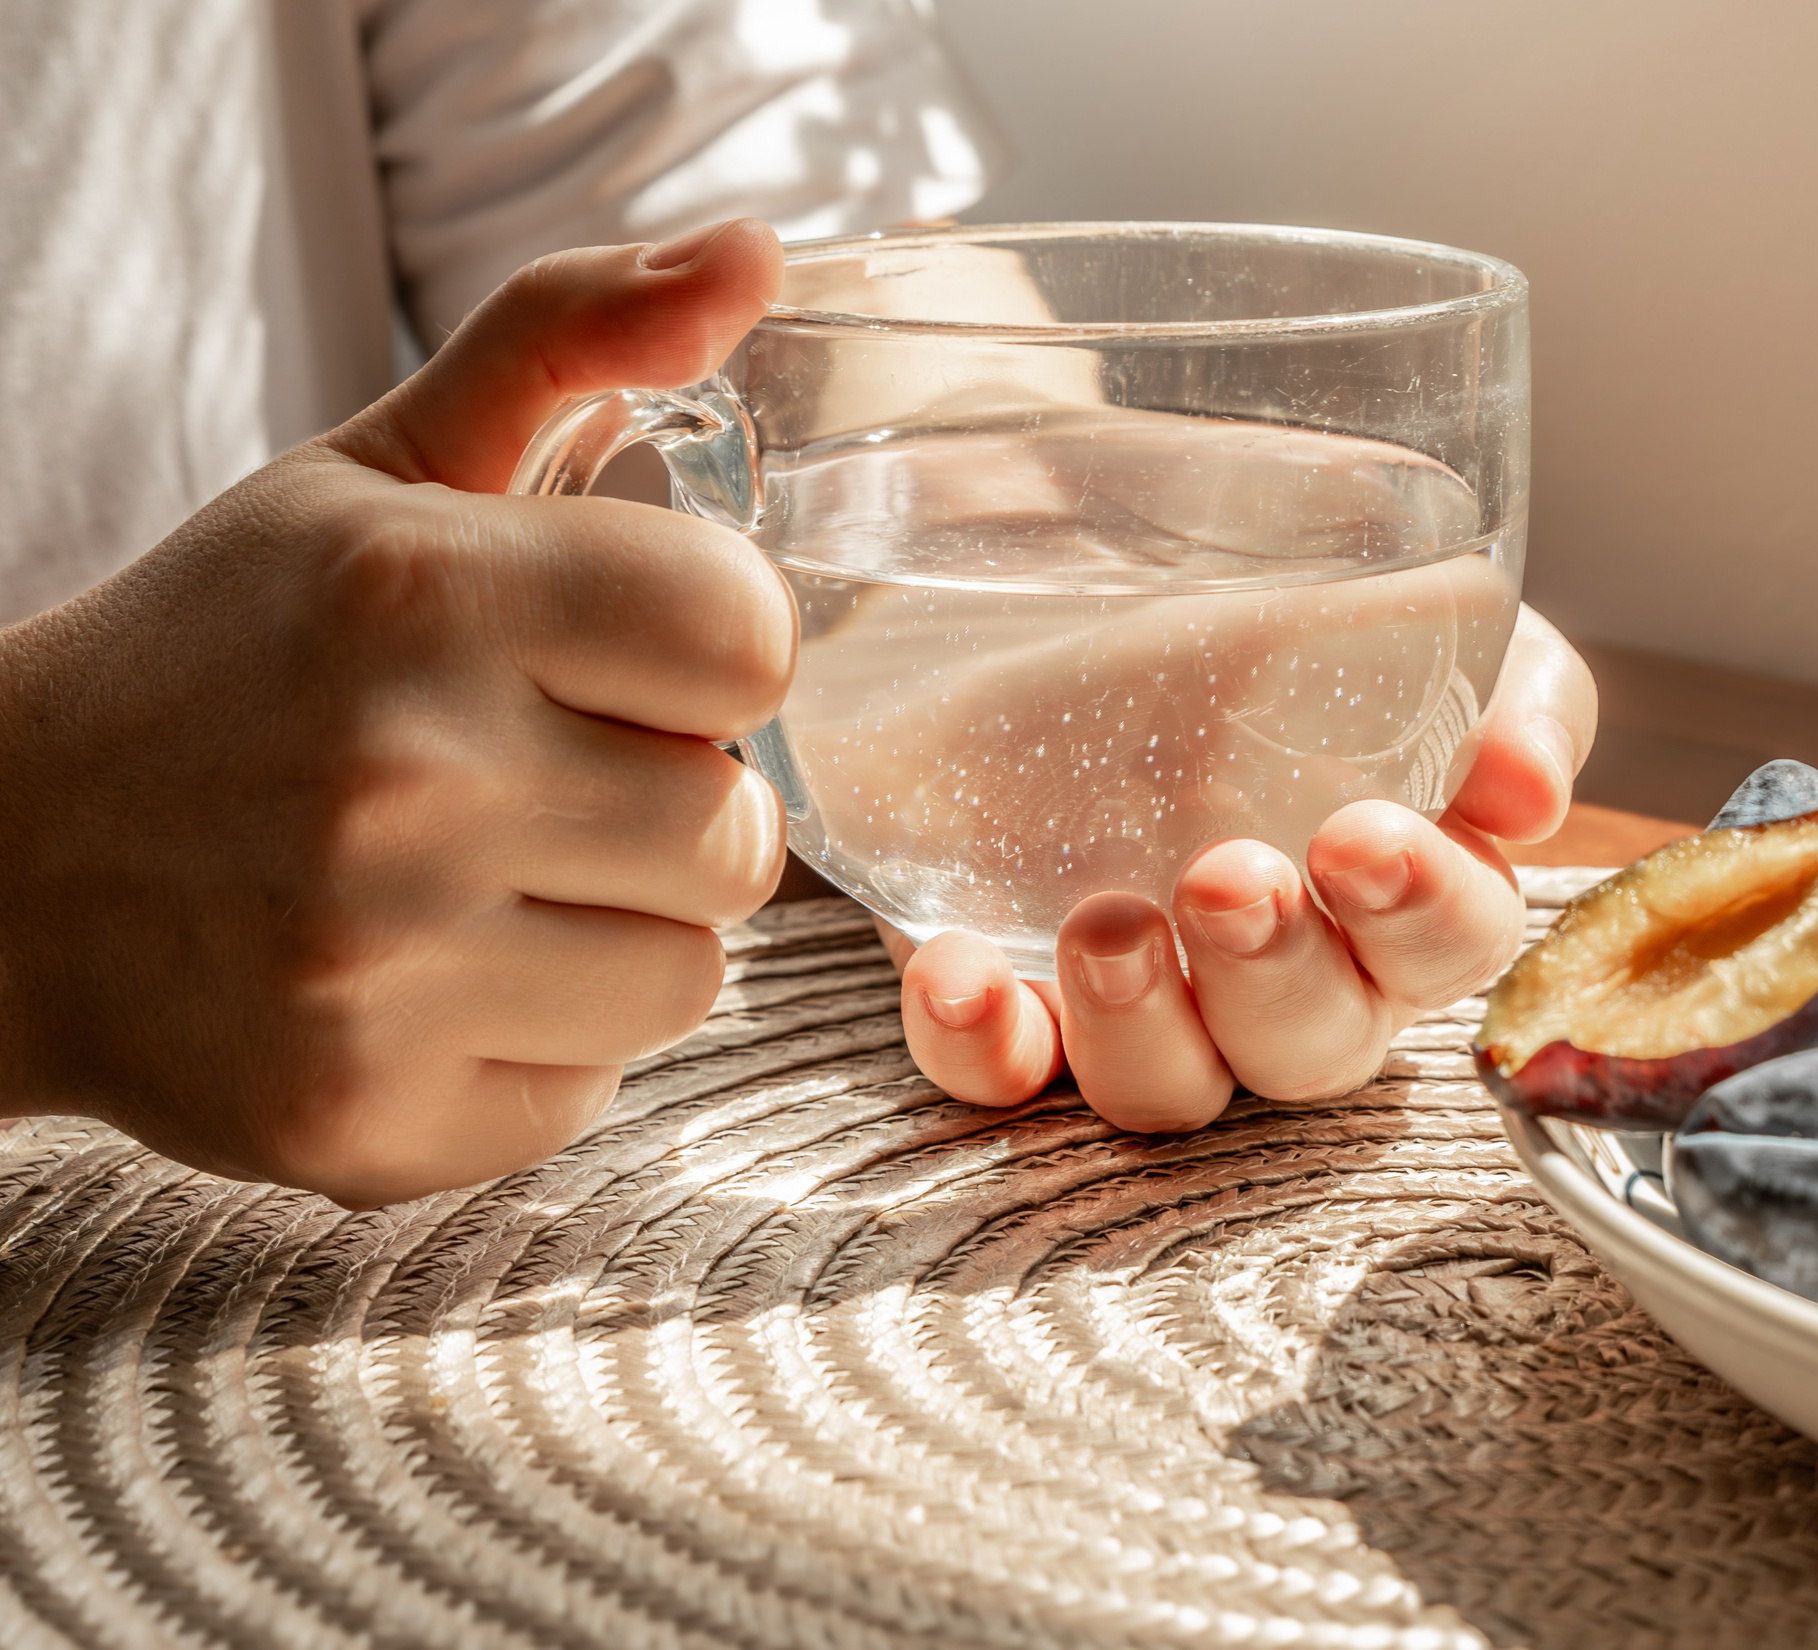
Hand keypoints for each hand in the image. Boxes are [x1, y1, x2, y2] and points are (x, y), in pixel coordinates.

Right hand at [0, 220, 793, 1206]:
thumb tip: (756, 256)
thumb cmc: (235, 651)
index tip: (627, 657)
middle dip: (669, 802)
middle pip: (740, 833)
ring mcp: (377, 969)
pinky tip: (435, 976)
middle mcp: (403, 784)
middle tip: (544, 778)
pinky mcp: (364, 1118)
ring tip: (491, 880)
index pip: (749, 638)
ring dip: (619, 930)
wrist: (5, 868)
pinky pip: (593, 1086)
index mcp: (423, 595)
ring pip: (690, 975)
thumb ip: (572, 338)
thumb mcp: (383, 468)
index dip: (709, 652)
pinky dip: (539, 1040)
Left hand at [889, 606, 1596, 1128]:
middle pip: (1312, 1046)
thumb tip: (1528, 782)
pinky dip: (980, 1049)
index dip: (1420, 912)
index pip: (1449, 944)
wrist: (1059, 540)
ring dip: (1141, 1029)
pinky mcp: (1013, 998)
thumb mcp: (1407, 594)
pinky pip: (1001, 1078)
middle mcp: (1280, 971)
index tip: (1360, 835)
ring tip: (1103, 925)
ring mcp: (1144, 1000)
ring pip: (1168, 1092)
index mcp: (1397, 887)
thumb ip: (1504, 680)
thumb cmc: (1263, 590)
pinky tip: (960, 978)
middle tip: (1225, 879)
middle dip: (1273, 977)